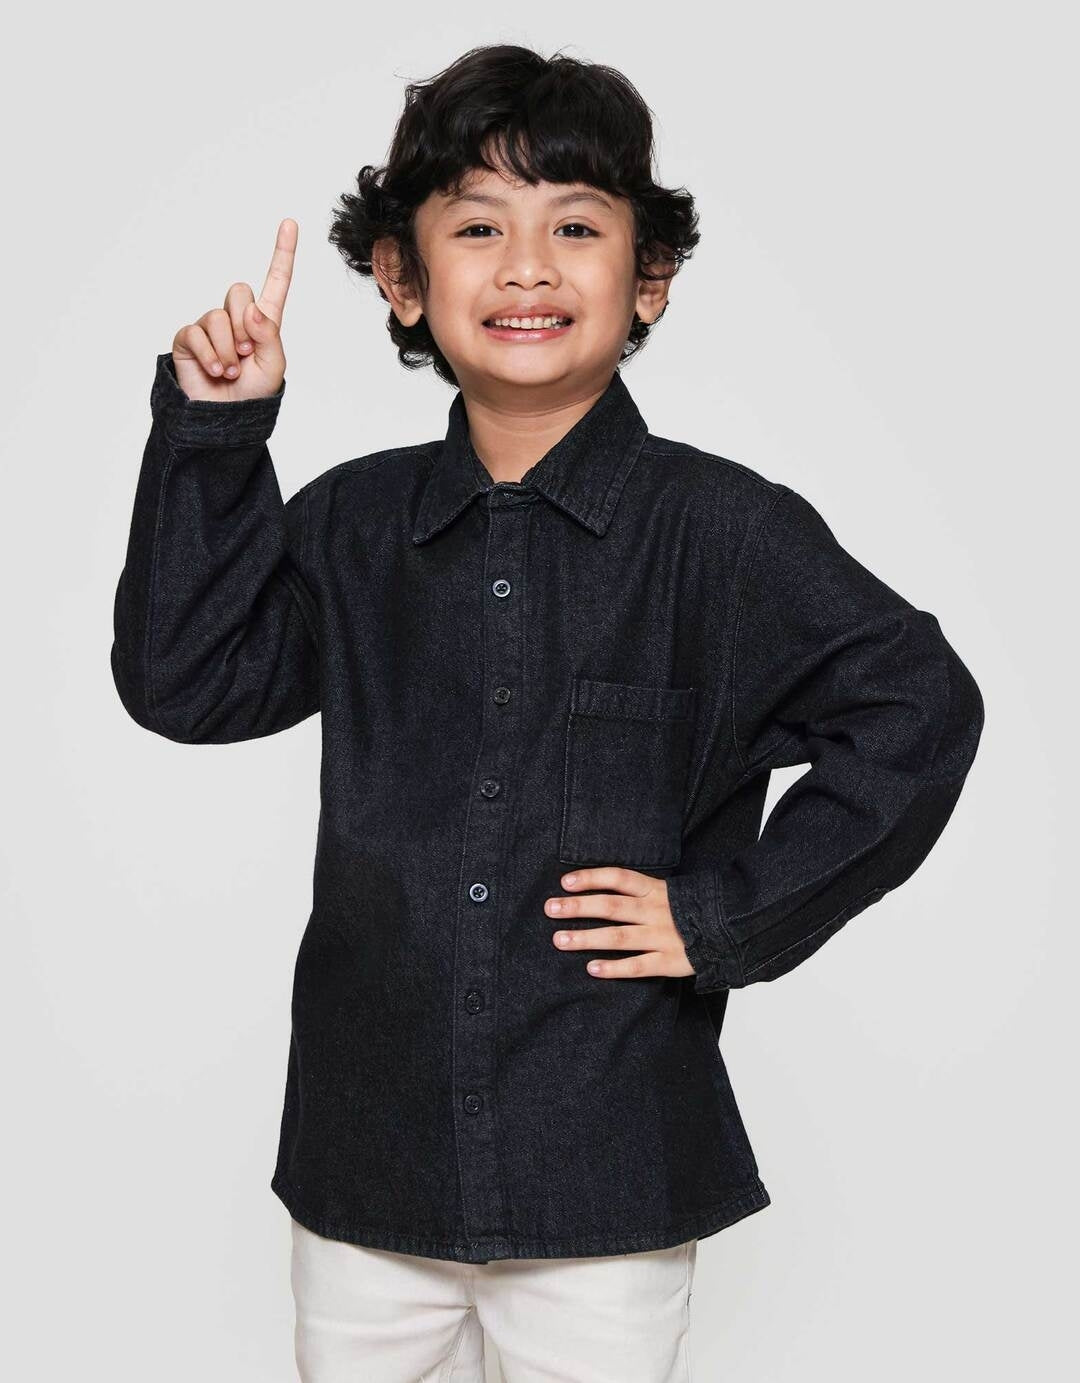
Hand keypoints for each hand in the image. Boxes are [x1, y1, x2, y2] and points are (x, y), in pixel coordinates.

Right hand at [171, 217, 296, 401]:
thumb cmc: (253, 394)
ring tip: (231, 371)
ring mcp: (210, 326)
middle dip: (244, 325)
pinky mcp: (189, 338)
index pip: (275, 281)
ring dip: (229, 349)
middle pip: (239, 291)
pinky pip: (197, 333)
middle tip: (246, 354)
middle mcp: (236, 317)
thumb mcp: (273, 366)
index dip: (282, 253)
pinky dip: (210, 355)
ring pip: (218, 316)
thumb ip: (270, 336)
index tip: (289, 223)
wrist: (226, 419)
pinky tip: (216, 371)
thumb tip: (252, 309)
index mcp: (264, 321)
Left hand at [545, 867, 695, 980]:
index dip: (592, 878)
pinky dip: (614, 968)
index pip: (619, 878)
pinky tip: (591, 968)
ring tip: (559, 940)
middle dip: (578, 907)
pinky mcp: (670, 961)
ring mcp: (662, 937)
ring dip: (586, 938)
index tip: (566, 882)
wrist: (733, 929)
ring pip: (618, 937)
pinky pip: (637, 966)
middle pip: (611, 906)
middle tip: (551, 909)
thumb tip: (605, 887)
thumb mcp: (672, 891)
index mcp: (658, 890)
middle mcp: (657, 911)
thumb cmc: (694, 910)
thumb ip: (644, 890)